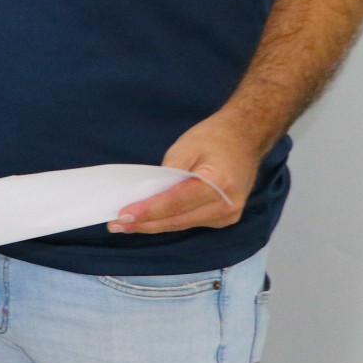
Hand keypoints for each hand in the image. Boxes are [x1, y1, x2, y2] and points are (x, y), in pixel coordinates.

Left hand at [110, 113, 262, 234]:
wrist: (245, 138)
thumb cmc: (216, 138)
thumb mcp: (187, 146)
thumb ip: (167, 172)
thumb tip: (146, 193)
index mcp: (219, 184)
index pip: (176, 202)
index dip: (148, 210)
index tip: (124, 215)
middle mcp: (227, 204)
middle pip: (177, 219)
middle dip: (145, 223)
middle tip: (116, 225)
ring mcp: (228, 214)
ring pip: (182, 224)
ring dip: (154, 225)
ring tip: (125, 225)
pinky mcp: (224, 218)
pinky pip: (190, 222)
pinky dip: (169, 221)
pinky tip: (148, 221)